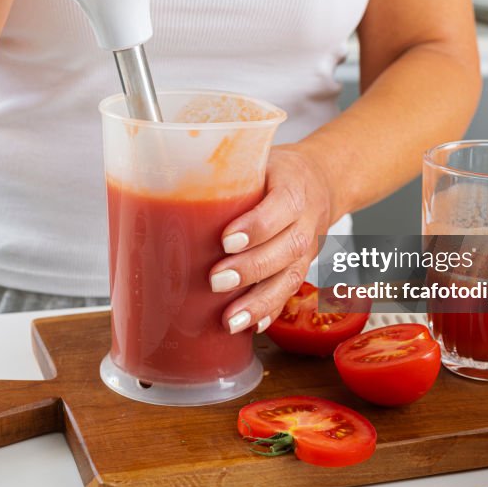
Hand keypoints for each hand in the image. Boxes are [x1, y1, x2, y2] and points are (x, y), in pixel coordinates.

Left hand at [211, 145, 337, 334]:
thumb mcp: (256, 160)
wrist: (321, 181)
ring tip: (231, 320)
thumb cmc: (276, 172)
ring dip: (260, 302)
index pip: (281, 206)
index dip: (256, 226)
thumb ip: (225, 174)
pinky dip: (271, 312)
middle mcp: (305, 220)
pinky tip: (251, 326)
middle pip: (285, 248)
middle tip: (216, 281)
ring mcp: (307, 249)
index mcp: (293, 186)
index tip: (226, 240)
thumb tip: (166, 183)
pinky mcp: (301, 268)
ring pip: (290, 278)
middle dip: (251, 269)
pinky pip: (291, 294)